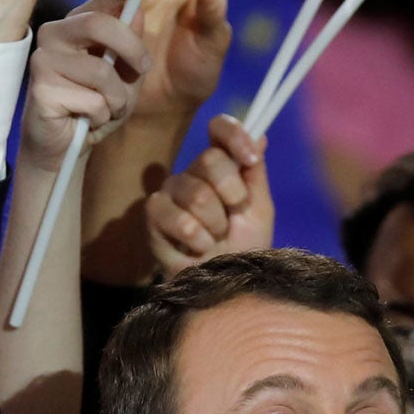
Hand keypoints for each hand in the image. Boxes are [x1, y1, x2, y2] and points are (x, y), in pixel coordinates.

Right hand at [23, 0, 150, 171]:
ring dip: (117, 99)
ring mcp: (44, 60)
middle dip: (132, 49)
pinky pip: (92, 100)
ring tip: (107, 109)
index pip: (98, 0)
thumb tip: (137, 11)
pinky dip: (101, 116)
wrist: (66, 148)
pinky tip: (86, 121)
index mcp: (77, 26)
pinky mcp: (40, 89)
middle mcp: (55, 35)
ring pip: (101, 71)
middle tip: (143, 68)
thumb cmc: (95, 107)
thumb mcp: (125, 76)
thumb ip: (131, 46)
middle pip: (100, 24)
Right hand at [146, 115, 273, 274]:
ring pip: (196, 194)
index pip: (219, 128)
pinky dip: (197, 239)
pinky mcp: (153, 216)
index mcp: (220, 165)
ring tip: (215, 239)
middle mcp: (192, 172)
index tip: (250, 159)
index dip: (234, 136)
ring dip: (215, 225)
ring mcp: (169, 192)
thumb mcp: (259, 209)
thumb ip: (256, 173)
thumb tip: (260, 135)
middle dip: (232, 194)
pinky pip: (178, 219)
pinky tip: (197, 249)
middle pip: (210, 160)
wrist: (226, 284)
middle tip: (232, 217)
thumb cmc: (244, 246)